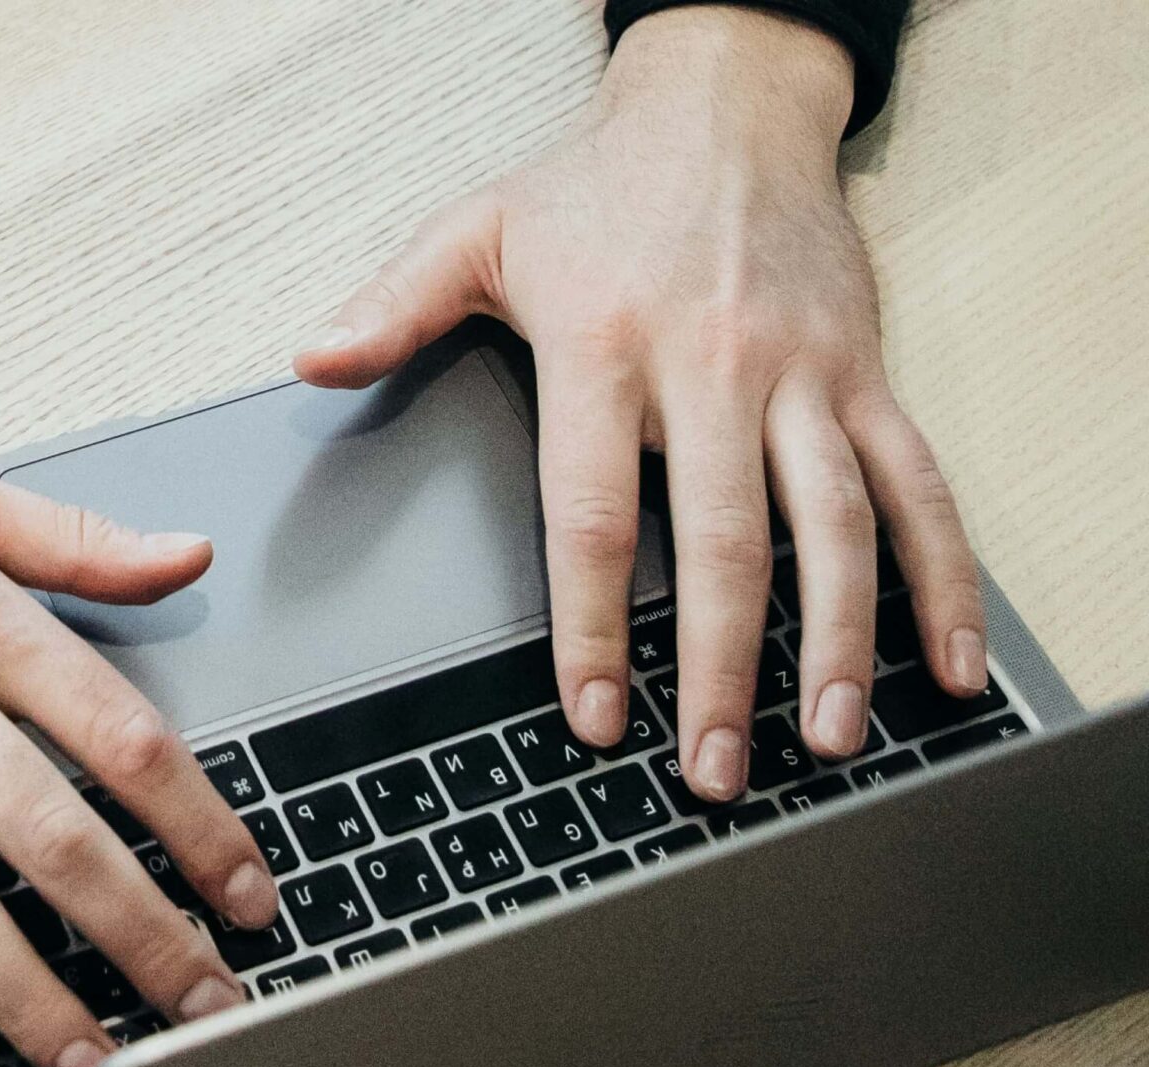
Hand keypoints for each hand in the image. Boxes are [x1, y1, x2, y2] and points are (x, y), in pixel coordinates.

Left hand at [294, 7, 987, 800]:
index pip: (595, 515)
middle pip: (724, 543)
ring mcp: (802, 376)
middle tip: (712, 769)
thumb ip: (395, 307)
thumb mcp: (476, 231)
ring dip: (838, 642)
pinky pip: (919, 486)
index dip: (596, 625)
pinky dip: (943, 579)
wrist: (728, 106)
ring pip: (834, 526)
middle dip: (722, 669)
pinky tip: (946, 663)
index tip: (592, 713)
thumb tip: (313, 359)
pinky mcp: (865, 376)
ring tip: (827, 737)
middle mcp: (713, 368)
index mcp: (605, 350)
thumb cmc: (596, 188)